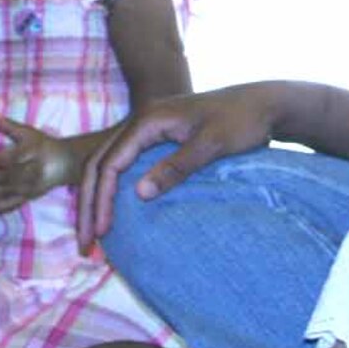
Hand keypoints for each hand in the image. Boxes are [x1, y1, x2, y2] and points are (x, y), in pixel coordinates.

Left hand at [0, 114, 71, 213]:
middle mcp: (32, 172)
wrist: (65, 164)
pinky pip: (11, 205)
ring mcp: (30, 188)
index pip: (14, 158)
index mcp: (32, 153)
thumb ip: (9, 126)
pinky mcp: (28, 198)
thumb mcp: (28, 133)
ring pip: (6, 193)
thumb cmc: (43, 145)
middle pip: (6, 177)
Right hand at [77, 85, 283, 243]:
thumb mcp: (211, 145)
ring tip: (92, 235)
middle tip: (85, 244)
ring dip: (96, 199)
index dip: (102, 199)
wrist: (263, 103)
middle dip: (88, 204)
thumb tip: (140, 194)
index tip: (102, 231)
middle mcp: (141, 122)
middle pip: (99, 165)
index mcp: (148, 120)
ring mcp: (148, 129)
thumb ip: (176, 167)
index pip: (110, 163)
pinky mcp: (157, 139)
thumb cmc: (242, 121)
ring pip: (107, 165)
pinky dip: (112, 190)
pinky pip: (123, 165)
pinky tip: (112, 213)